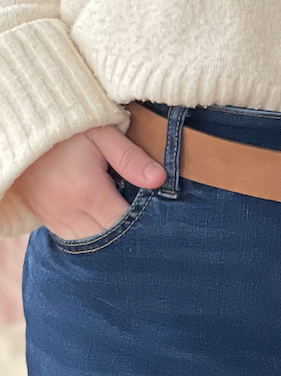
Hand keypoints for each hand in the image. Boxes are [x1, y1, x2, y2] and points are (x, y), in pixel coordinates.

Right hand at [12, 126, 166, 241]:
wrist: (26, 134)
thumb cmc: (70, 132)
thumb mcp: (103, 134)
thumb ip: (130, 158)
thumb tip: (160, 179)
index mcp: (88, 191)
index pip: (122, 222)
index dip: (143, 221)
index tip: (158, 211)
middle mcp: (69, 212)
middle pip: (107, 239)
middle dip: (128, 230)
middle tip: (145, 215)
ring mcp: (56, 219)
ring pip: (90, 243)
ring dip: (109, 235)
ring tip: (123, 214)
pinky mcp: (48, 221)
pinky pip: (74, 239)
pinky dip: (90, 234)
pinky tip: (102, 218)